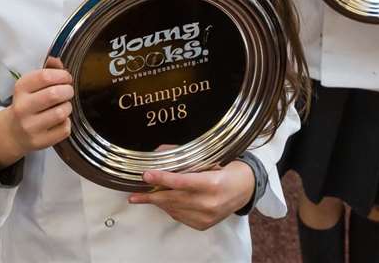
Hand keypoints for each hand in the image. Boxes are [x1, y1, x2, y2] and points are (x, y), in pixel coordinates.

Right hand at [0, 56, 73, 167]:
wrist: (12, 133)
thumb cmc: (26, 104)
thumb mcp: (30, 86)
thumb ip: (46, 70)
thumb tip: (58, 62)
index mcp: (20, 89)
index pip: (45, 76)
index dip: (62, 75)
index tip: (67, 78)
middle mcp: (22, 108)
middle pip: (54, 94)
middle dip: (68, 90)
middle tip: (68, 91)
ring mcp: (30, 127)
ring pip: (61, 112)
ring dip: (68, 106)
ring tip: (64, 105)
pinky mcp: (39, 142)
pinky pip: (64, 129)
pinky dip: (67, 122)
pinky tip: (60, 120)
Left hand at [129, 161, 255, 229]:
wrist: (243, 190)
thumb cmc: (225, 170)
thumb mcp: (209, 158)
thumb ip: (184, 156)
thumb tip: (160, 153)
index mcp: (212, 183)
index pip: (182, 182)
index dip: (162, 178)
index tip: (146, 175)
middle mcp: (209, 203)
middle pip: (174, 199)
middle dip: (152, 196)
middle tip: (135, 194)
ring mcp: (206, 216)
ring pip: (174, 209)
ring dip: (159, 202)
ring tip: (145, 197)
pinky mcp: (203, 225)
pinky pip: (179, 217)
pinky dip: (170, 208)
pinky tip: (164, 201)